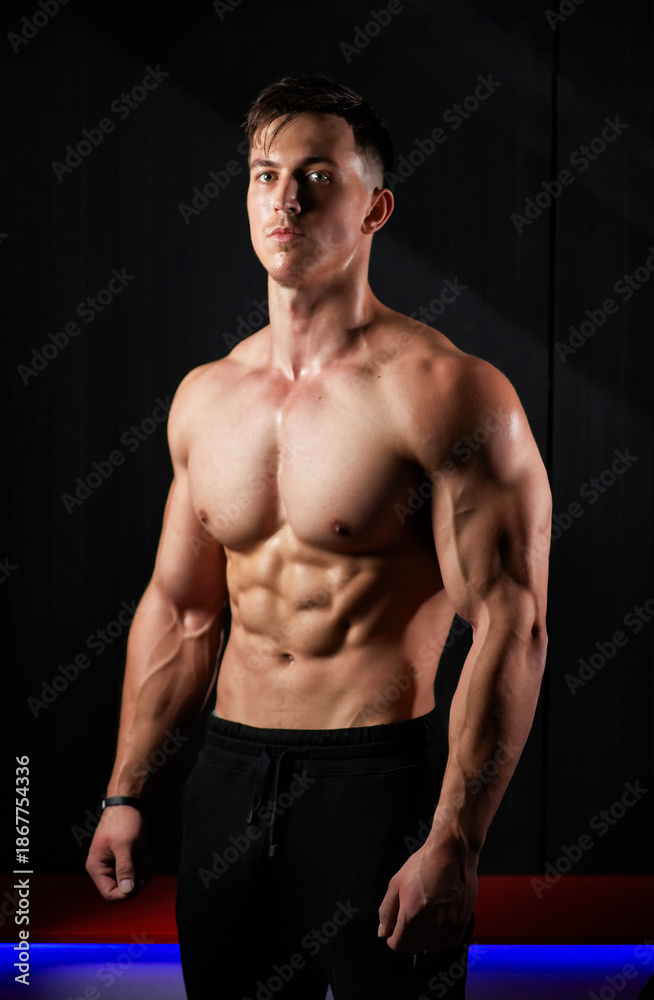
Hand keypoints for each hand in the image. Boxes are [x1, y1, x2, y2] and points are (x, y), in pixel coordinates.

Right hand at [85, 806, 150, 901]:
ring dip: (141, 874)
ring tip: (144, 857)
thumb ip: (125, 868)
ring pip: (130, 883)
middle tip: (144, 864)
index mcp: (97, 867)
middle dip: (136, 880)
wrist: (129, 804)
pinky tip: (145, 856)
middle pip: (122, 890)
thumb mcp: (126, 845)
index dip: (126, 893)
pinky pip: (135, 874)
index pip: (110, 894)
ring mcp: (114, 865)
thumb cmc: (124, 821)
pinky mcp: (124, 860)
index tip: (140, 882)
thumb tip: (127, 890)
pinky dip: (142, 869)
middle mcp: (103, 869)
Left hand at [377, 837, 477, 953]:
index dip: (393, 939)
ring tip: (425, 923)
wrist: (452, 852)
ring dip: (426, 940)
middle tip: (410, 923)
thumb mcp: (396, 882)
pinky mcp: (462, 921)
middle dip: (408, 939)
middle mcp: (430, 924)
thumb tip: (383, 931)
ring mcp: (448, 924)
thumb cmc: (424, 864)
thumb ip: (387, 910)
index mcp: (411, 915)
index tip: (395, 931)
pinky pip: (451, 944)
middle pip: (415, 948)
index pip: (398, 946)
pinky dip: (444, 939)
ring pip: (432, 948)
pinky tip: (440, 926)